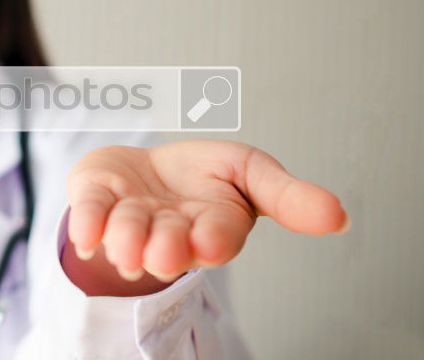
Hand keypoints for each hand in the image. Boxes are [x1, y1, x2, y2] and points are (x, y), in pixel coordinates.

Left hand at [62, 140, 348, 294]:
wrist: (142, 174)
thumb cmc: (199, 177)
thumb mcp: (250, 173)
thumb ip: (287, 195)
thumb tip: (338, 216)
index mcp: (211, 226)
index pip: (218, 237)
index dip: (215, 240)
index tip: (211, 241)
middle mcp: (169, 232)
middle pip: (169, 245)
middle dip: (166, 248)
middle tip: (163, 251)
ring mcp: (129, 219)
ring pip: (127, 233)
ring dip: (126, 237)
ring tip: (125, 243)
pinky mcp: (95, 201)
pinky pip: (88, 214)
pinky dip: (86, 222)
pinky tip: (85, 233)